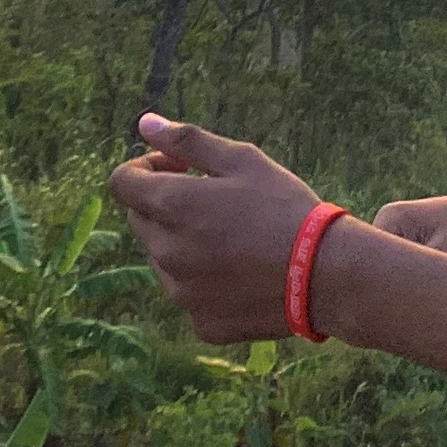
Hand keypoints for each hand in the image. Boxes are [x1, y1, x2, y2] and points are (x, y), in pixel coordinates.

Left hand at [108, 113, 324, 342]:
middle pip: (139, 220)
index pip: (121, 183)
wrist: (325, 274)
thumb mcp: (241, 160)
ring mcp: (181, 294)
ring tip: (232, 237)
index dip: (145, 168)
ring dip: (181, 242)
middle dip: (163, 203)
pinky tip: (242, 270)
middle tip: (211, 199)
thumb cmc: (285, 207)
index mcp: (171, 207)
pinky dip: (203, 280)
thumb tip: (145, 124)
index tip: (179, 168)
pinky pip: (187, 293)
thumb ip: (187, 141)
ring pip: (162, 258)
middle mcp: (166, 254)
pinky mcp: (201, 322)